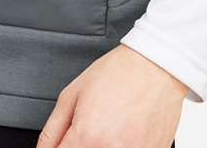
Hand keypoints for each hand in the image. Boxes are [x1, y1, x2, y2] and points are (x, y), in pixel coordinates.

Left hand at [37, 44, 188, 147]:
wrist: (154, 66)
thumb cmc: (117, 74)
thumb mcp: (72, 94)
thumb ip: (52, 131)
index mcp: (87, 136)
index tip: (65, 143)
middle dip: (81, 147)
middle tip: (88, 132)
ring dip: (100, 146)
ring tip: (108, 129)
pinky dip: (122, 146)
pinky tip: (124, 133)